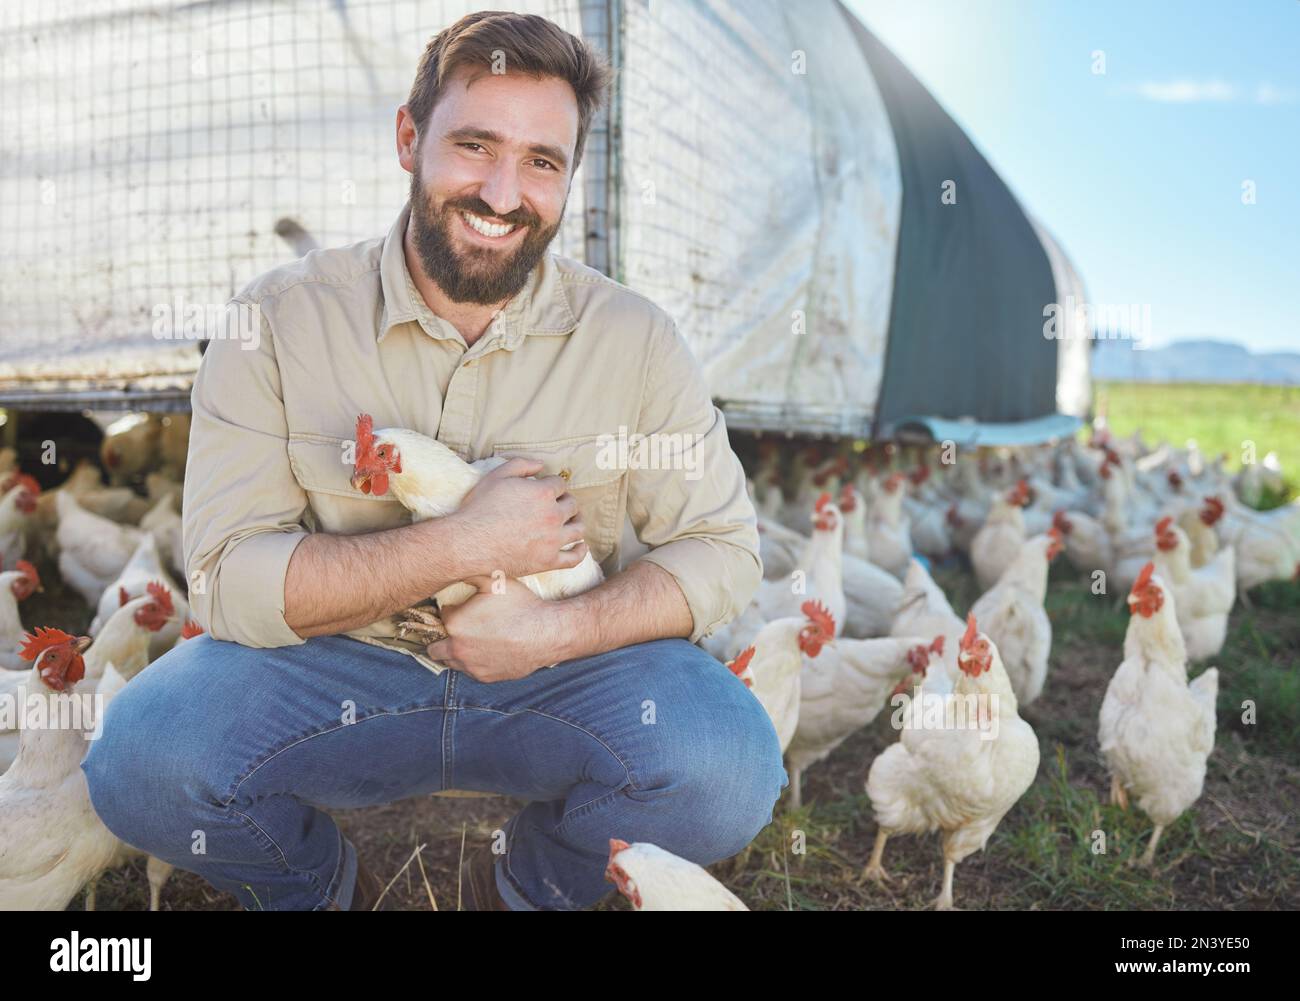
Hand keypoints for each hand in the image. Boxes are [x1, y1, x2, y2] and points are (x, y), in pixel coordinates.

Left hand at [427, 576, 568, 682]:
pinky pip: (470, 671)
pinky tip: (487, 650)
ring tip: (472, 640)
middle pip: (434, 647)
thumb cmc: (521, 606)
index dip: (451, 610)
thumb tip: (458, 566)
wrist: (545, 633)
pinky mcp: (485, 677)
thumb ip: (472, 574)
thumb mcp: (495, 581)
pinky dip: (473, 662)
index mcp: (455, 623)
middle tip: (459, 628)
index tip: (460, 609)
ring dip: (456, 651)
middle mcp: (457, 648)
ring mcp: (470, 666)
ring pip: (451, 662)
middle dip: (443, 637)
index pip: (441, 616)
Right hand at [450, 457, 589, 578]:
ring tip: (572, 522)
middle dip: (566, 502)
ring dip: (577, 522)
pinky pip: (574, 558)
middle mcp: (553, 515)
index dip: (552, 485)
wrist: (469, 543)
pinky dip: (581, 551)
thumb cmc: (480, 508)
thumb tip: (541, 464)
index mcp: (543, 493)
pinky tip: (581, 546)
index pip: (560, 484)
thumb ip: (521, 465)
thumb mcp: (497, 476)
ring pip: (578, 529)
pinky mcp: (548, 561)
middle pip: (572, 505)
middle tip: (559, 505)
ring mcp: (552, 540)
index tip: (546, 489)